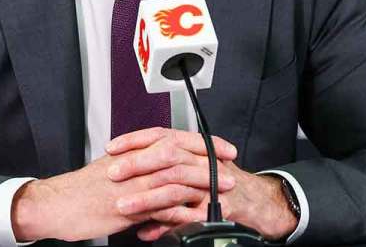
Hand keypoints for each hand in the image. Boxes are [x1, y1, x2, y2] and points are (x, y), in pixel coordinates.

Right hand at [10, 128, 237, 241]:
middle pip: (177, 153)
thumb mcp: (114, 172)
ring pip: (174, 177)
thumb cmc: (81, 191)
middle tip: (229, 164)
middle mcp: (134, 164)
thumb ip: (138, 170)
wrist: (56, 205)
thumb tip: (159, 172)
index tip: (221, 147)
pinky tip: (197, 214)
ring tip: (222, 189)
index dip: (200, 142)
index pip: (172, 139)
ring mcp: (132, 185)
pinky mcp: (127, 208)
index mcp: (132, 152)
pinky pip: (160, 207)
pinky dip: (181, 210)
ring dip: (202, 183)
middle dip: (208, 158)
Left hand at [108, 130, 297, 242]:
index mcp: (193, 147)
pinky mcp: (217, 205)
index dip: (135, 139)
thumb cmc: (217, 181)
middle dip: (137, 163)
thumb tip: (130, 173)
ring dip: (146, 199)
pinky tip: (147, 231)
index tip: (112, 147)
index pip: (161, 134)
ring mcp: (211, 182)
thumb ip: (162, 169)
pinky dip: (166, 225)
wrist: (252, 199)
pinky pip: (188, 216)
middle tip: (113, 173)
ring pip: (174, 186)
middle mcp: (202, 160)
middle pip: (167, 155)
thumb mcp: (188, 169)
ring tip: (123, 206)